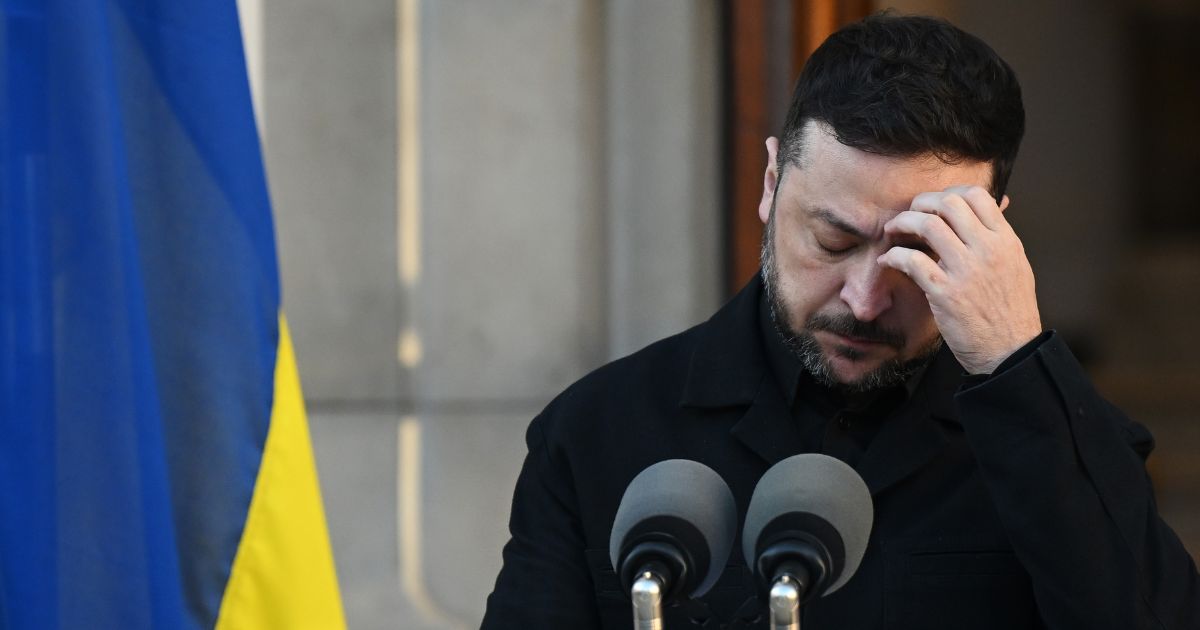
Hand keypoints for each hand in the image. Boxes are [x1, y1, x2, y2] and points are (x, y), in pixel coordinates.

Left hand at [877, 186, 1041, 373]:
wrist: (1010, 351)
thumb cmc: (1010, 312)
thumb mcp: (1016, 266)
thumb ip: (998, 239)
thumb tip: (992, 209)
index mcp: (1006, 241)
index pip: (977, 196)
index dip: (948, 193)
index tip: (934, 204)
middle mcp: (988, 250)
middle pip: (948, 203)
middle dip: (921, 203)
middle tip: (909, 214)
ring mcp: (966, 270)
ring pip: (927, 225)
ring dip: (902, 223)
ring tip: (893, 232)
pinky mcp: (945, 293)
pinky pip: (912, 260)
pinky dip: (893, 256)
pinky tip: (887, 261)